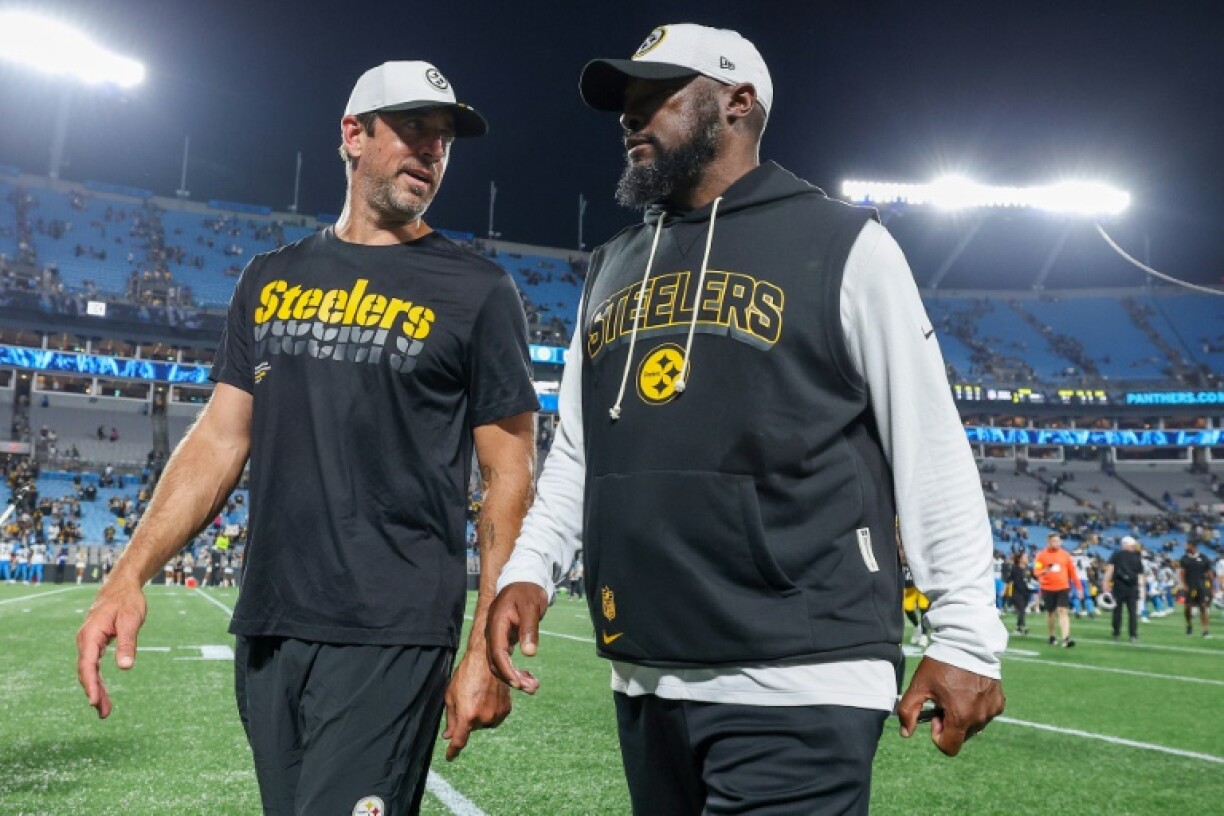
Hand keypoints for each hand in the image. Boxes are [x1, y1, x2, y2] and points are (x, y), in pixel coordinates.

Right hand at [76, 578, 147, 718]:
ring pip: (89, 670)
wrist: (122, 586)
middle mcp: (85, 640)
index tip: (94, 701)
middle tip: (104, 714)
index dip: (91, 684)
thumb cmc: (127, 601)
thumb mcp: (131, 621)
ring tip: (105, 710)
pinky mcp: (95, 643)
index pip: (88, 665)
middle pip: (86, 672)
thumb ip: (127, 644)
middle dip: (94, 693)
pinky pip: (93, 665)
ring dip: (96, 689)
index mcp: (90, 635)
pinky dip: (97, 679)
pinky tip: (102, 691)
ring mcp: (88, 642)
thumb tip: (125, 667)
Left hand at [441, 650, 510, 760]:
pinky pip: (495, 717)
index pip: (459, 741)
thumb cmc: (465, 675)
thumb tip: (448, 736)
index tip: (449, 757)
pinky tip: (488, 696)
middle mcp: (483, 718)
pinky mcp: (506, 709)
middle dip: (468, 719)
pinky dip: (490, 710)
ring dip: (480, 715)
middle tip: (467, 700)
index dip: (453, 751)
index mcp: (467, 716)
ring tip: (479, 696)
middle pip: (472, 728)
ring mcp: (496, 714)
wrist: (487, 659)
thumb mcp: (451, 696)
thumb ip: (450, 718)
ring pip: (484, 724)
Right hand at [485, 582, 548, 693]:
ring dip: (514, 676)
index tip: (518, 683)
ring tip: (533, 686)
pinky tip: (528, 677)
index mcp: (497, 624)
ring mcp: (497, 636)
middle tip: (531, 689)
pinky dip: (514, 670)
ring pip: (499, 662)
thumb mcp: (532, 607)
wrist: (523, 580)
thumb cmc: (528, 591)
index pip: (497, 653)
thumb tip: (530, 654)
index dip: (507, 670)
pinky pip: (504, 659)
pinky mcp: (503, 639)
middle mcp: (493, 632)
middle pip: (496, 662)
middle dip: (511, 678)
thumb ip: (529, 629)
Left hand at [896, 657, 1004, 756]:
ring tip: (956, 693)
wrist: (967, 642)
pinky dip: (976, 708)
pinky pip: (985, 714)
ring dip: (963, 717)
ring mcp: (992, 710)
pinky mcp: (999, 701)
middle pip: (961, 736)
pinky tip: (969, 690)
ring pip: (974, 726)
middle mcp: (980, 717)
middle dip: (949, 724)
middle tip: (943, 701)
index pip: (950, 748)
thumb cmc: (941, 664)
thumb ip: (908, 711)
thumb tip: (905, 733)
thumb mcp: (919, 686)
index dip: (938, 736)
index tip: (934, 717)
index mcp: (960, 717)